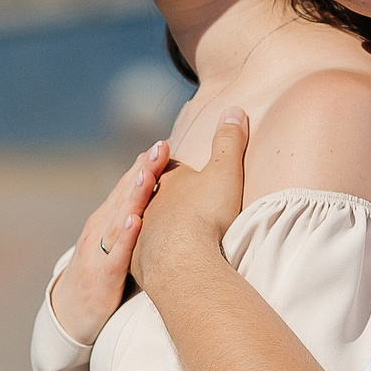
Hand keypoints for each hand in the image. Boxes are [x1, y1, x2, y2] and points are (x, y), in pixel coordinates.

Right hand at [52, 139, 172, 341]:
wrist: (67, 315)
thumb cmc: (98, 278)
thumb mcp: (114, 246)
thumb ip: (131, 225)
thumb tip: (160, 206)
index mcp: (105, 222)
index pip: (126, 188)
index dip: (143, 166)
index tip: (162, 143)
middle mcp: (99, 231)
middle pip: (123, 196)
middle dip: (142, 170)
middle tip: (160, 146)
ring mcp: (98, 253)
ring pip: (117, 219)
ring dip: (133, 196)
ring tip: (148, 174)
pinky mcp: (102, 279)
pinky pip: (115, 255)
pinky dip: (124, 237)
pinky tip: (135, 221)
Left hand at [130, 108, 250, 292]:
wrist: (181, 260)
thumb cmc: (205, 213)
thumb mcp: (224, 171)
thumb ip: (228, 141)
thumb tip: (234, 108)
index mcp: (164, 180)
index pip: (168, 168)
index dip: (174, 166)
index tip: (177, 164)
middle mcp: (145, 202)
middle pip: (151, 193)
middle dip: (157, 192)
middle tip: (162, 192)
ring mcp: (138, 232)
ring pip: (143, 223)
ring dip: (149, 222)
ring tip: (156, 224)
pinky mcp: (136, 261)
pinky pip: (141, 254)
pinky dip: (148, 252)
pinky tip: (153, 258)